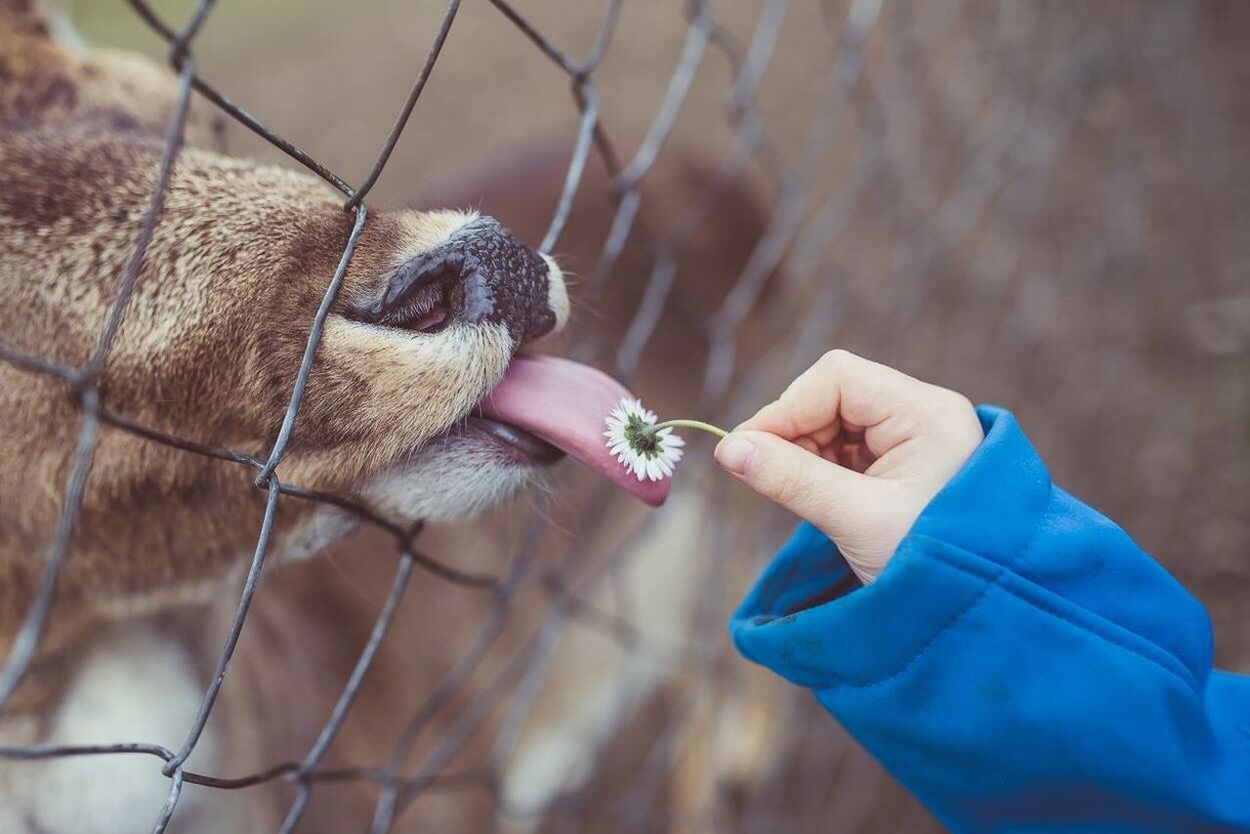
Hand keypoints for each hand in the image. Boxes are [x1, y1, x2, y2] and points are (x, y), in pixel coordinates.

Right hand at [714, 350, 983, 582]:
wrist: (992, 613)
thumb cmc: (934, 565)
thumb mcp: (856, 519)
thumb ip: (791, 479)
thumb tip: (728, 450)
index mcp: (926, 413)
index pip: (837, 379)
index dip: (785, 409)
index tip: (745, 451)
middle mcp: (923, 416)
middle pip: (833, 397)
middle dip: (795, 434)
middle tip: (768, 477)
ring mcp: (915, 441)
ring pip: (836, 425)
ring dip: (806, 454)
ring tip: (803, 497)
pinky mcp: (903, 468)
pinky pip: (848, 452)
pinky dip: (822, 470)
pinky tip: (820, 499)